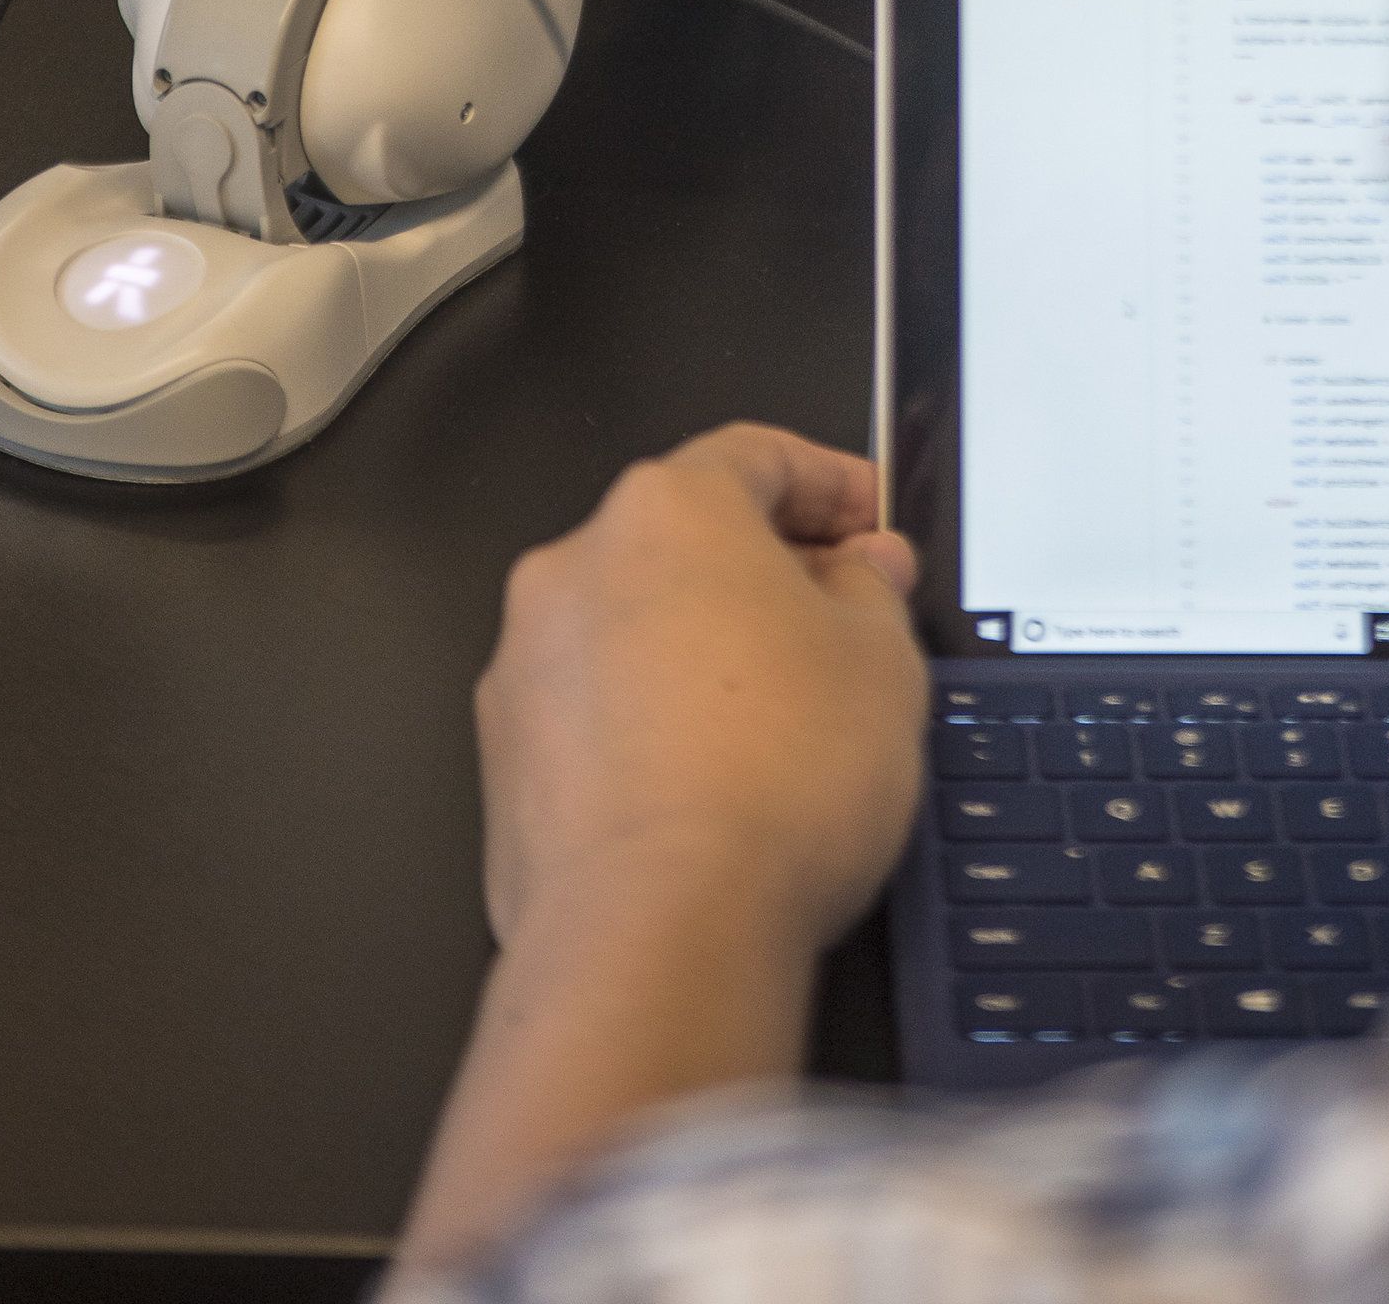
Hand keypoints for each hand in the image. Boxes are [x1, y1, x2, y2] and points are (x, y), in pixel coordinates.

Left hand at [477, 423, 925, 965]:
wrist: (660, 933)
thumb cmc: (770, 785)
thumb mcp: (883, 663)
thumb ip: (873, 592)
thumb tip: (862, 572)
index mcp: (668, 510)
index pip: (756, 455)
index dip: (828, 484)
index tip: (868, 521)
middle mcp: (577, 568)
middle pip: (686, 541)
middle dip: (766, 575)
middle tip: (841, 625)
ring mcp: (526, 667)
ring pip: (633, 630)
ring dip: (701, 657)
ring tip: (782, 727)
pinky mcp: (505, 764)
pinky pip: (595, 716)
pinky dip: (649, 730)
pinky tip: (714, 789)